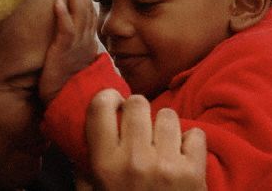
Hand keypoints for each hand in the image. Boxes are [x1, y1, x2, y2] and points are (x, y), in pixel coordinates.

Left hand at [39, 0, 98, 103]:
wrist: (70, 106)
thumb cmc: (70, 88)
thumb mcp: (74, 65)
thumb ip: (75, 51)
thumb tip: (73, 42)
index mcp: (87, 44)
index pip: (89, 15)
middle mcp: (85, 42)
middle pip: (86, 10)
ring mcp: (75, 47)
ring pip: (78, 15)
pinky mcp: (63, 54)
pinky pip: (65, 32)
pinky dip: (62, 16)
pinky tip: (57, 2)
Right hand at [84, 89, 206, 190]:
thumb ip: (83, 172)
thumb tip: (76, 144)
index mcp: (105, 164)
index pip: (100, 107)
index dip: (108, 99)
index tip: (114, 104)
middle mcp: (134, 160)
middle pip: (138, 103)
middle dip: (139, 111)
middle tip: (141, 125)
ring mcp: (165, 165)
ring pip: (168, 115)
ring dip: (166, 127)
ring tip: (164, 143)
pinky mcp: (193, 172)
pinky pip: (195, 134)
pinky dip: (191, 144)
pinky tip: (184, 157)